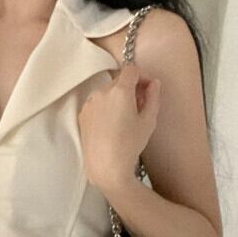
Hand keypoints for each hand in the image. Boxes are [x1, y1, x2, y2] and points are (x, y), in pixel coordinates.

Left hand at [78, 64, 160, 188]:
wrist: (105, 166)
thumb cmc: (129, 145)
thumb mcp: (148, 121)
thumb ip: (153, 97)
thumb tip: (154, 83)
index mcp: (120, 91)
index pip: (131, 70)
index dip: (141, 76)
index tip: (147, 88)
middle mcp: (102, 92)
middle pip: (119, 80)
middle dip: (130, 88)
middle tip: (139, 106)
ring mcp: (90, 103)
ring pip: (107, 92)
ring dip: (117, 98)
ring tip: (125, 119)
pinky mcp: (83, 114)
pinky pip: (97, 103)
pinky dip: (106, 107)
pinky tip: (112, 126)